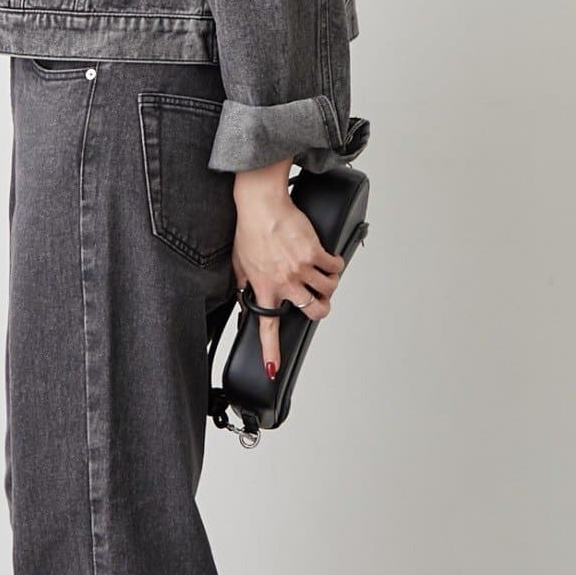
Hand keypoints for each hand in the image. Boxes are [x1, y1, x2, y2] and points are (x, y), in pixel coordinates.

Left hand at [231, 159, 344, 379]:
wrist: (261, 204)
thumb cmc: (250, 229)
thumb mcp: (239, 262)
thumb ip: (244, 283)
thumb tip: (243, 295)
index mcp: (264, 287)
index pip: (267, 327)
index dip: (270, 352)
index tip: (272, 369)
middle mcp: (284, 282)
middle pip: (314, 311)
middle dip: (321, 310)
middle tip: (319, 301)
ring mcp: (301, 268)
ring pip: (328, 290)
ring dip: (329, 285)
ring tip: (323, 275)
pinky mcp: (314, 252)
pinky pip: (334, 268)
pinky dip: (335, 267)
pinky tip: (330, 261)